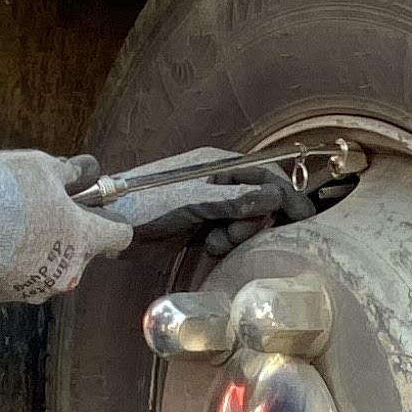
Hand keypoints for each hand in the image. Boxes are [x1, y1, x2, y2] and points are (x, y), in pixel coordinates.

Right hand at [0, 148, 130, 303]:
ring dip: (41, 246)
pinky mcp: (9, 293)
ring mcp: (37, 286)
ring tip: (16, 219)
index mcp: (83, 238)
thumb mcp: (40, 166)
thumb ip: (69, 172)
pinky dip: (16, 259)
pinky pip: (22, 274)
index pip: (120, 235)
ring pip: (51, 264)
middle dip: (69, 230)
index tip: (102, 209)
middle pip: (83, 250)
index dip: (112, 218)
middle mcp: (67, 271)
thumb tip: (81, 171)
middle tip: (46, 205)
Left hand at [81, 149, 308, 254]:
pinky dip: (226, 241)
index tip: (303, 219)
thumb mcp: (192, 200)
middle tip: (235, 236)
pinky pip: (229, 231)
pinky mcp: (200, 223)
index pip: (267, 174)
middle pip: (260, 198)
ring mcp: (209, 202)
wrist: (108, 226)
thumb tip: (275, 196)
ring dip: (239, 233)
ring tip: (216, 242)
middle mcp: (218, 180)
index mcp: (218, 164)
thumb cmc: (144, 204)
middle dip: (255, 220)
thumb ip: (233, 199)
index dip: (288, 194)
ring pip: (245, 218)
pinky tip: (209, 247)